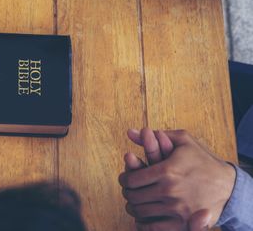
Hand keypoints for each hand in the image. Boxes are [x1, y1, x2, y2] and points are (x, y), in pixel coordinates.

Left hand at [120, 129, 235, 228]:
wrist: (228, 186)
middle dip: (128, 193)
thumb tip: (129, 132)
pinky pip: (154, 227)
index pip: (132, 180)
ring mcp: (176, 209)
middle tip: (129, 191)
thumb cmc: (203, 160)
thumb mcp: (183, 141)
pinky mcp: (183, 223)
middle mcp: (169, 190)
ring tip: (136, 202)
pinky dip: (144, 224)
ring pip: (142, 212)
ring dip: (134, 208)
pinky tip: (143, 218)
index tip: (125, 179)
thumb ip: (153, 137)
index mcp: (166, 170)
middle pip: (134, 197)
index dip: (124, 180)